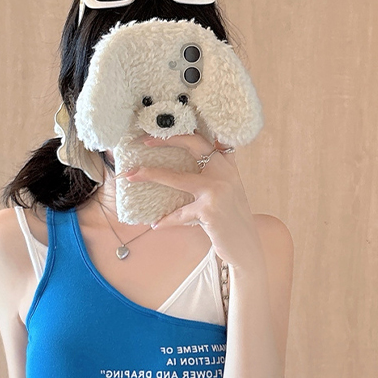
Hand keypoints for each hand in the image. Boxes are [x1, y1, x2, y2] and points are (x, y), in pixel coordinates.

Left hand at [124, 131, 261, 268]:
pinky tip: (157, 224)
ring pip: (177, 178)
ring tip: (131, 175)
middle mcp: (225, 173)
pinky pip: (179, 213)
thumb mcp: (229, 190)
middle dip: (166, 140)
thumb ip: (216, 173)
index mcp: (228, 165)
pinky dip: (167, 220)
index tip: (162, 131)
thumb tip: (186, 166)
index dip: (183, 132)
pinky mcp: (210, 210)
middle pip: (193, 145)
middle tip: (144, 141)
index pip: (205, 139)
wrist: (246, 246)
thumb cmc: (231, 219)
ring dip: (151, 175)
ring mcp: (217, 191)